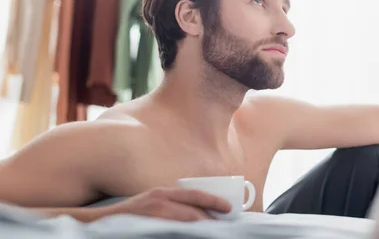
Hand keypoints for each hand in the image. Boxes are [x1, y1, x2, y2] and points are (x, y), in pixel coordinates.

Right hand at [103, 187, 231, 221]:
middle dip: (211, 222)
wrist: (99, 222)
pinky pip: (172, 231)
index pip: (195, 195)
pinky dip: (186, 233)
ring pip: (186, 224)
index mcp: (163, 193)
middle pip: (193, 213)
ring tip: (214, 233)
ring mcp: (152, 215)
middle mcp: (159, 201)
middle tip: (225, 228)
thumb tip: (197, 215)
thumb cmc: (129, 215)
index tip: (229, 208)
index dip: (214, 200)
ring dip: (202, 229)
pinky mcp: (145, 227)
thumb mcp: (151, 203)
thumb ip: (170, 206)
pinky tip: (193, 235)